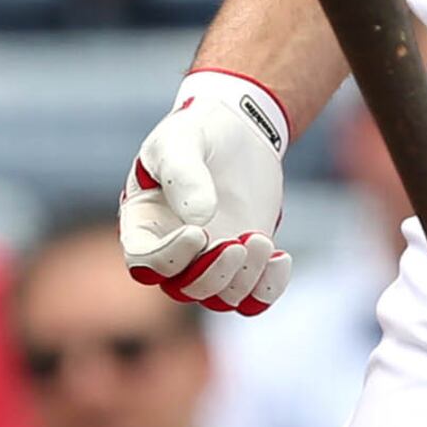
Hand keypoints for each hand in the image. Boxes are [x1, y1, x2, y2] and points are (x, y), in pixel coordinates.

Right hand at [119, 70, 292, 314]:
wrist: (237, 129)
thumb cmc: (197, 131)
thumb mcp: (182, 140)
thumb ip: (184, 174)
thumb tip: (200, 218)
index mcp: (145, 225)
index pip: (145, 263)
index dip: (168, 258)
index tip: (198, 233)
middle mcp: (174, 250)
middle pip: (184, 288)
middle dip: (213, 273)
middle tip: (240, 243)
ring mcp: (211, 258)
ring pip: (220, 297)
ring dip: (243, 278)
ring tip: (262, 241)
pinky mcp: (245, 258)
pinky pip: (254, 295)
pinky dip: (269, 288)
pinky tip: (282, 258)